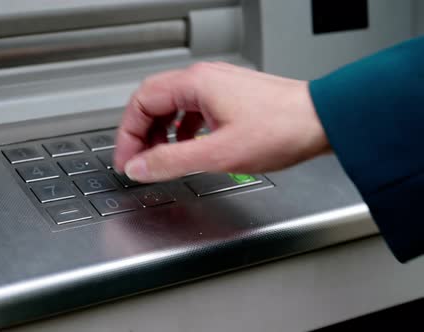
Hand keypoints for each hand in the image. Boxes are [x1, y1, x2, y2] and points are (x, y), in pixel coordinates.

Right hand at [114, 62, 329, 181]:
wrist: (324, 121)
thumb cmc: (282, 129)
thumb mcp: (217, 153)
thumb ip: (170, 161)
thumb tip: (138, 167)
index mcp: (195, 84)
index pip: (141, 103)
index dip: (128, 135)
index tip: (128, 161)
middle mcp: (204, 79)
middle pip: (153, 101)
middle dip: (141, 133)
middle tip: (139, 161)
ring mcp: (219, 85)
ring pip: (173, 105)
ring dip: (161, 132)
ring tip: (162, 157)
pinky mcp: (231, 97)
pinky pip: (193, 109)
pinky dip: (182, 129)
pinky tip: (189, 147)